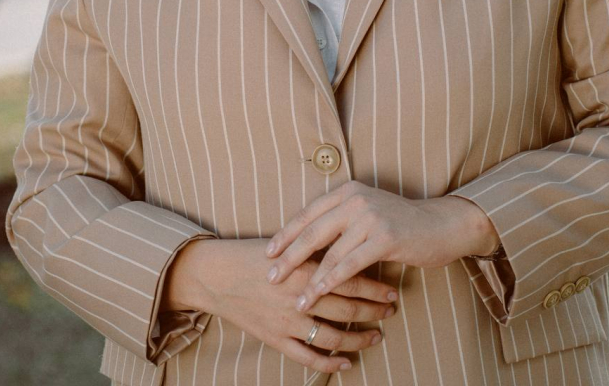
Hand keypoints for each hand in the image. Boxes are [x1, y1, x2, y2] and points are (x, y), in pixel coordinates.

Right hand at [161, 236, 396, 374]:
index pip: (349, 279)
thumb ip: (315, 249)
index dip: (374, 288)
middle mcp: (299, 297)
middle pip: (347, 308)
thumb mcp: (286, 245)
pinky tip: (347, 362)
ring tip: (376, 335)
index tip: (391, 290)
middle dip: (374, 311)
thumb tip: (347, 247)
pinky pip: (308, 357)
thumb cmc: (252, 255)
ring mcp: (287, 321)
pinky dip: (330, 363)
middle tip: (391, 311)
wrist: (216, 275)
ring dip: (359, 338)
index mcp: (303, 269)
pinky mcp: (275, 339)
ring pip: (333, 336)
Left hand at [265, 181, 498, 312]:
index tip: (267, 253)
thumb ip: (340, 220)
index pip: (308, 213)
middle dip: (289, 256)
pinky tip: (320, 295)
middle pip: (313, 231)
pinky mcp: (384, 237)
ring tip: (294, 297)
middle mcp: (355, 199)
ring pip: (330, 252)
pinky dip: (331, 281)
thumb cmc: (400, 223)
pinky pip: (350, 264)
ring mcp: (370, 216)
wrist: (440, 224)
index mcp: (347, 191)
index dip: (286, 234)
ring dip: (309, 278)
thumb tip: (306, 241)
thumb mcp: (366, 212)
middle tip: (270, 276)